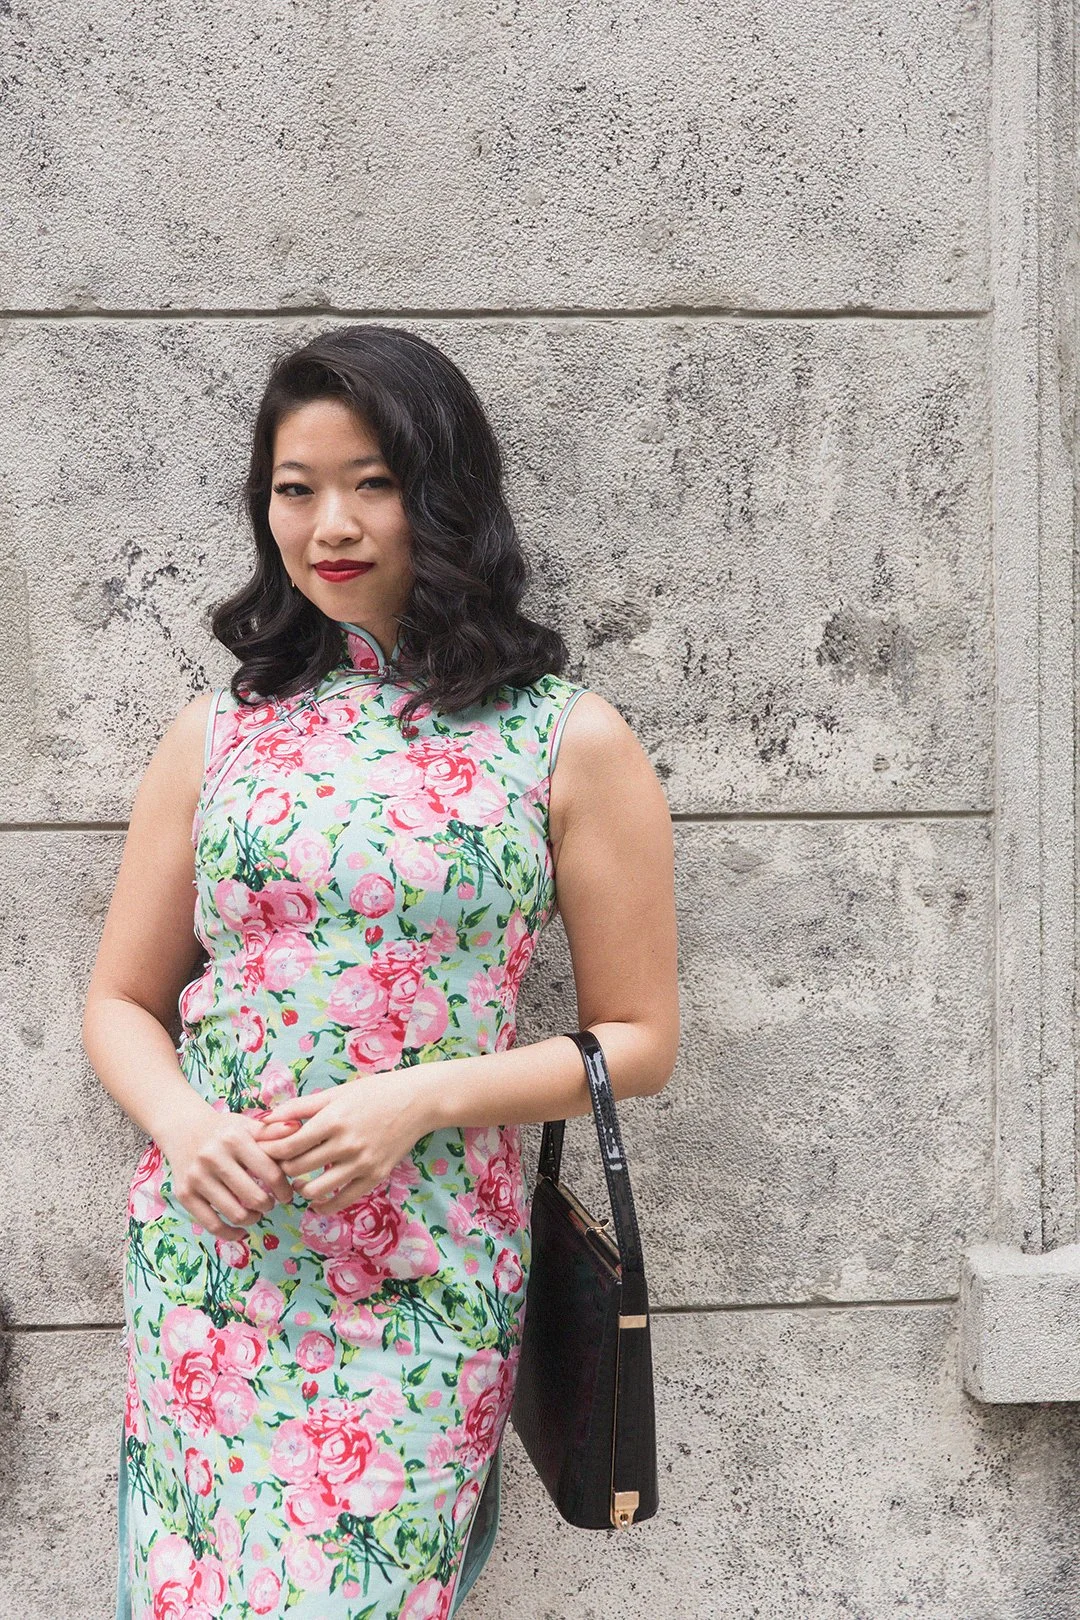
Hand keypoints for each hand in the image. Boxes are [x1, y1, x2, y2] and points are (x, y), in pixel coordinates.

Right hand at [157, 1102, 300, 1240]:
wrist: (182, 1127)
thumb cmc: (223, 1129)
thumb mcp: (247, 1124)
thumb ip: (272, 1131)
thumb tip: (298, 1129)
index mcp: (234, 1138)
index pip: (270, 1173)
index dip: (284, 1189)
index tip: (287, 1195)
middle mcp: (213, 1157)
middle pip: (254, 1197)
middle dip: (268, 1205)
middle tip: (270, 1203)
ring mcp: (197, 1177)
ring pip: (235, 1213)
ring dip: (252, 1218)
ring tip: (257, 1213)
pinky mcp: (184, 1193)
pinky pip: (211, 1224)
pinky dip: (231, 1233)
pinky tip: (241, 1230)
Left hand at [256, 1073, 433, 1213]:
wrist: (417, 1101)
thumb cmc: (374, 1092)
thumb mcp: (335, 1093)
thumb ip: (299, 1107)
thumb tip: (265, 1120)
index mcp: (332, 1120)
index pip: (288, 1146)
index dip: (270, 1151)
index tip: (264, 1151)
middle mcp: (346, 1144)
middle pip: (297, 1168)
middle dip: (282, 1168)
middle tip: (277, 1166)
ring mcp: (361, 1163)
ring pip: (315, 1189)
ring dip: (300, 1189)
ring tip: (297, 1182)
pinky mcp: (375, 1176)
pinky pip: (343, 1200)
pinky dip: (324, 1205)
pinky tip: (317, 1202)